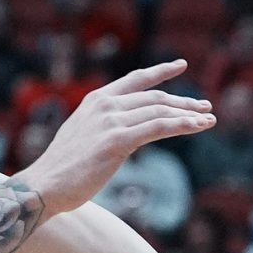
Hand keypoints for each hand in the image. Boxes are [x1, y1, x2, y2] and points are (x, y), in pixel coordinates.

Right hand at [21, 61, 214, 216]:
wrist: (44, 186)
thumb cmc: (61, 172)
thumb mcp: (82, 139)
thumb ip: (102, 130)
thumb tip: (119, 137)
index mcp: (96, 101)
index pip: (135, 80)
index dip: (160, 72)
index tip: (180, 66)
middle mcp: (105, 105)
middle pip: (154, 97)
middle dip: (183, 101)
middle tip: (205, 107)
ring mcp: (111, 121)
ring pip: (160, 111)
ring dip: (188, 115)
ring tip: (208, 120)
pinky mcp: (117, 140)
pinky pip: (158, 128)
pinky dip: (181, 125)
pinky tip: (197, 126)